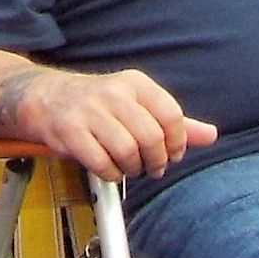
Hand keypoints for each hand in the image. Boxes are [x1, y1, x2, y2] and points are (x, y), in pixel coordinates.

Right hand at [0, 66, 215, 179]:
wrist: (47, 99)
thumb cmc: (100, 105)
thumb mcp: (139, 105)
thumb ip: (175, 123)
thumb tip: (211, 135)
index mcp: (135, 83)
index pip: (171, 114)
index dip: (177, 142)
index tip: (172, 154)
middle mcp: (114, 93)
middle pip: (151, 137)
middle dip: (156, 161)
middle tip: (151, 167)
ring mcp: (90, 112)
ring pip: (127, 151)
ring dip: (132, 169)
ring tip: (129, 167)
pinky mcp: (71, 132)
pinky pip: (101, 163)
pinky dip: (110, 174)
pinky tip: (109, 169)